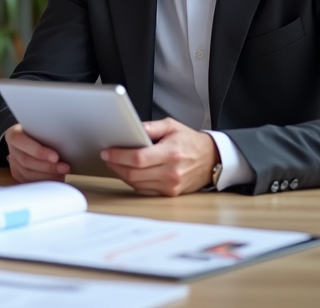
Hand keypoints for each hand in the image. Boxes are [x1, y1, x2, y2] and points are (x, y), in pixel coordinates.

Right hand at [5, 124, 69, 182]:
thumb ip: (45, 132)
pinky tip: (57, 180)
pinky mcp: (18, 175)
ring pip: (28, 174)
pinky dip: (45, 182)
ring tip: (64, 174)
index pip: (21, 142)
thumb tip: (65, 139)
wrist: (29, 140)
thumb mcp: (39, 127)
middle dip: (47, 166)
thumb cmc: (37, 132)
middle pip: (26, 161)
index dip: (38, 151)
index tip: (55, 157)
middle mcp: (12, 150)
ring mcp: (14, 164)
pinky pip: (30, 182)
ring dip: (48, 176)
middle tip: (65, 168)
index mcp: (13, 134)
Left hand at [101, 118, 218, 196]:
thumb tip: (132, 128)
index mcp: (171, 153)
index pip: (138, 159)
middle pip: (134, 174)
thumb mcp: (172, 126)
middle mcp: (171, 172)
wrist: (212, 159)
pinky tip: (129, 172)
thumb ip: (151, 127)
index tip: (107, 152)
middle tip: (107, 158)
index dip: (119, 156)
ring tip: (116, 163)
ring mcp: (171, 185)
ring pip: (137, 184)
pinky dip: (133, 182)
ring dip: (122, 174)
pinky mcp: (170, 193)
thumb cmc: (191, 142)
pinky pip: (145, 191)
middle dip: (116, 166)